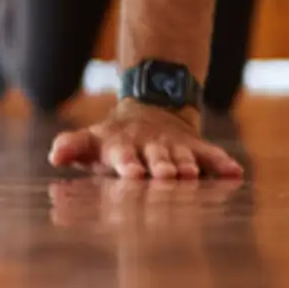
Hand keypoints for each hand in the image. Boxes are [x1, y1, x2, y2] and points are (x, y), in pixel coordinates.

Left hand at [49, 101, 242, 179]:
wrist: (151, 111)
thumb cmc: (114, 140)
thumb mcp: (90, 141)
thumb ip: (71, 146)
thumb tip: (54, 157)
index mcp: (122, 147)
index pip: (124, 156)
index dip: (128, 164)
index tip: (132, 174)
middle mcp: (150, 146)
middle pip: (157, 158)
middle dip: (161, 166)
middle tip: (165, 176)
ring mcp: (175, 147)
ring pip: (184, 158)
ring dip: (188, 166)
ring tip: (192, 175)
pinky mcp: (196, 148)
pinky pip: (211, 155)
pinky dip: (222, 163)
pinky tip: (234, 172)